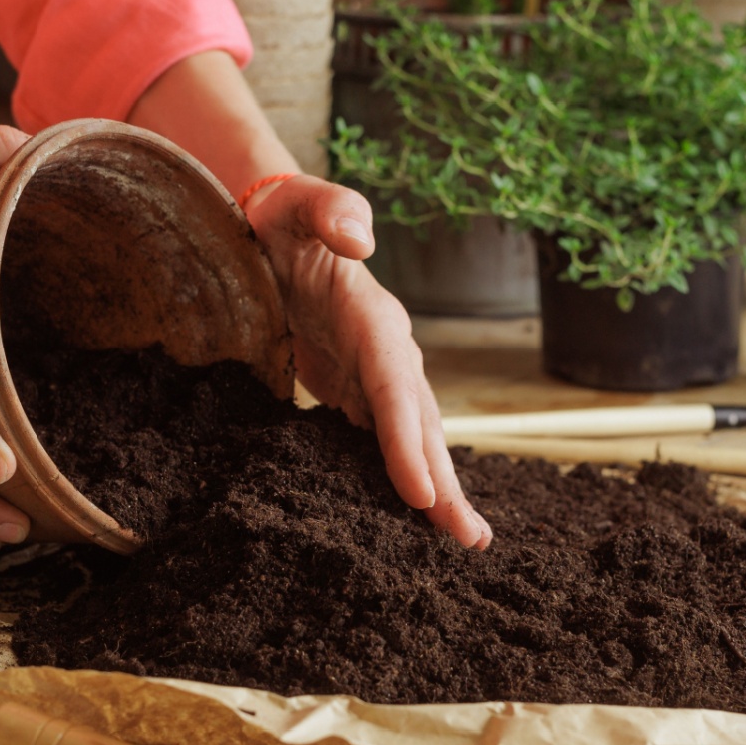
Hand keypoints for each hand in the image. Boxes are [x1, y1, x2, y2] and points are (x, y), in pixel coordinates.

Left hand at [245, 177, 491, 547]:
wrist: (275, 226)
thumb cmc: (286, 215)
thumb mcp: (299, 202)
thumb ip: (331, 210)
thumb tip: (362, 239)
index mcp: (376, 318)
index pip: (396, 388)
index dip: (408, 441)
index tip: (422, 494)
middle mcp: (386, 353)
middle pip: (420, 426)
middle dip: (444, 485)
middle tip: (470, 542)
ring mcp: (373, 375)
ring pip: (411, 442)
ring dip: (434, 492)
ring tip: (459, 541)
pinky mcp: (352, 390)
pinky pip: (379, 442)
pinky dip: (397, 481)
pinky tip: (402, 520)